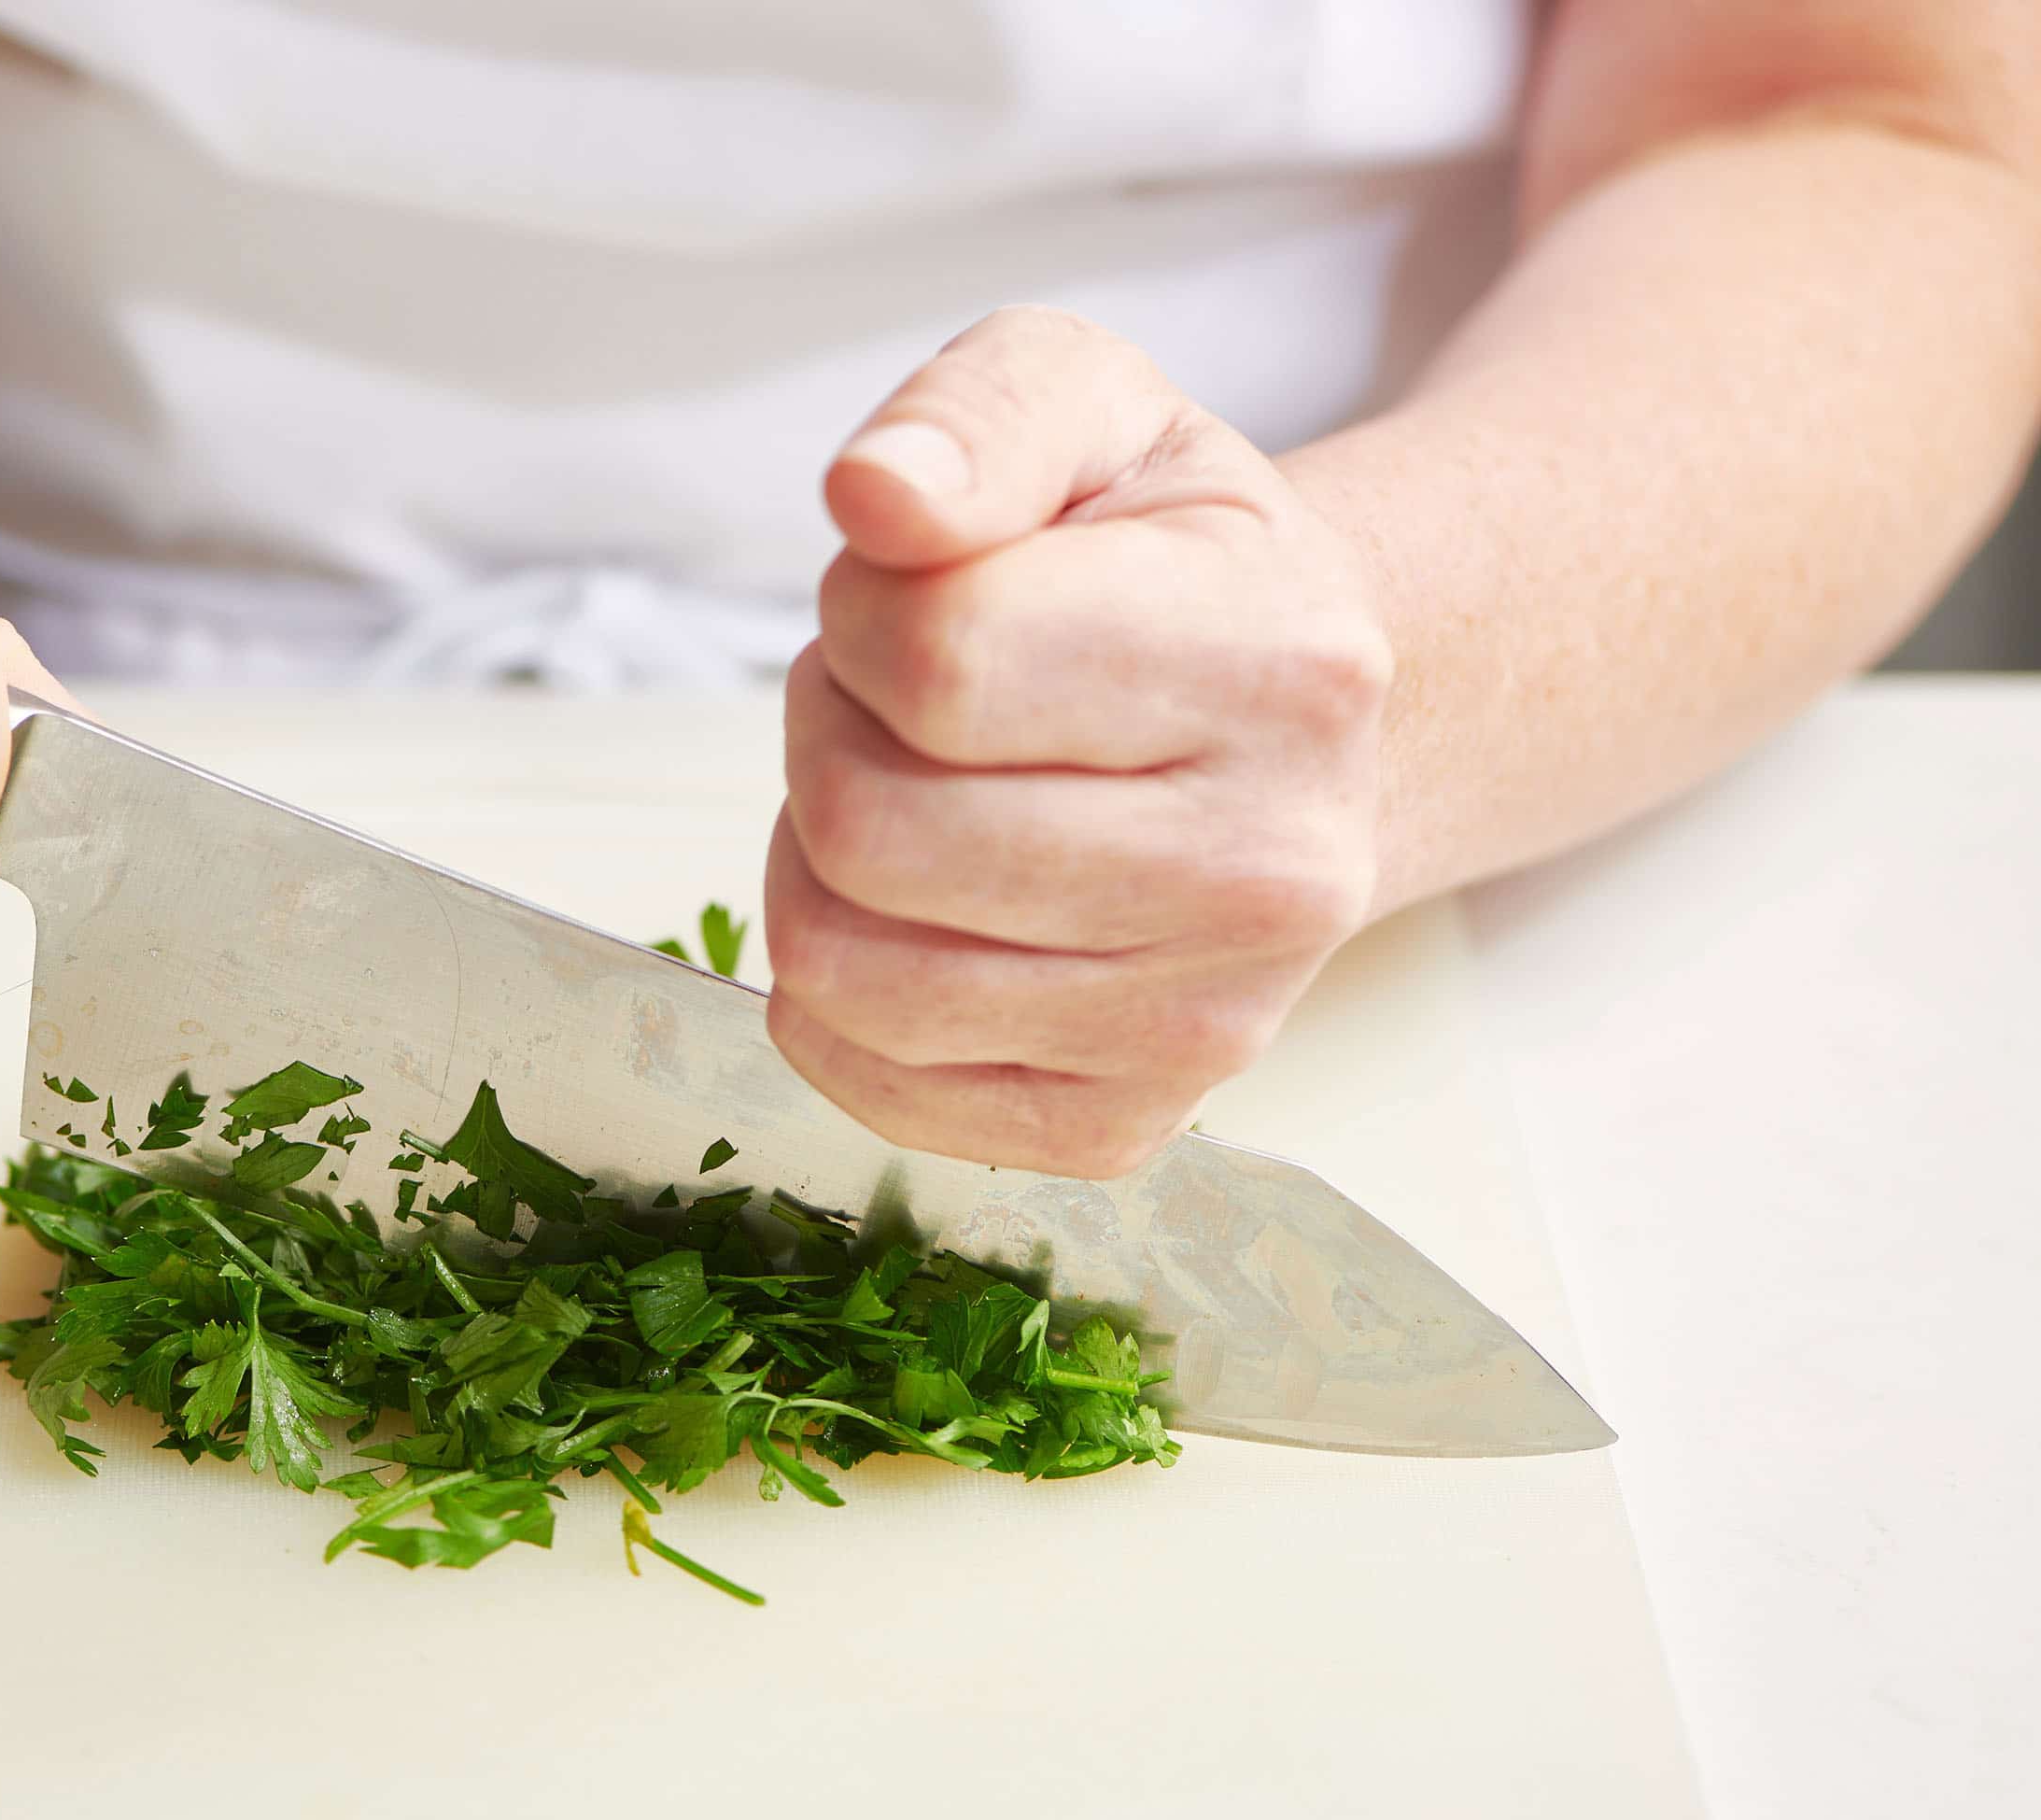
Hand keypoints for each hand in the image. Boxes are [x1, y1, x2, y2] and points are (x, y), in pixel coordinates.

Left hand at [767, 307, 1393, 1177]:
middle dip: (828, 734)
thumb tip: (875, 497)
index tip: (912, 596)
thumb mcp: (1090, 407)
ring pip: (845, 968)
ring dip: (817, 861)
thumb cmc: (1161, 555)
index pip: (938, 660)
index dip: (864, 613)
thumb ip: (974, 416)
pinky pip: (869, 1084)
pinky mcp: (1126, 1122)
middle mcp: (1273, 870)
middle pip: (868, 826)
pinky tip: (914, 908)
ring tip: (909, 792)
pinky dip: (835, 993)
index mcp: (1285, 664)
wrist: (1293, 728)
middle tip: (898, 701)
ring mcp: (1209, 1020)